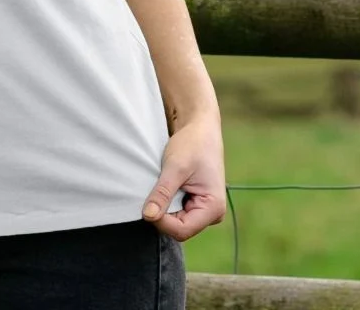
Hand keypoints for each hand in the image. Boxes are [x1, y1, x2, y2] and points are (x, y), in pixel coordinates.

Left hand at [142, 114, 226, 240]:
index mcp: (213, 208)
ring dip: (163, 207)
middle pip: (178, 228)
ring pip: (175, 220)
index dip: (161, 221)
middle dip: (162, 214)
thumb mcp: (175, 167)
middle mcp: (211, 214)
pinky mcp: (194, 202)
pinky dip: (166, 202)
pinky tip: (163, 187)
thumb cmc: (192, 144)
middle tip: (152, 191)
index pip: (182, 230)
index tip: (146, 205)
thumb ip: (163, 193)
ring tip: (160, 185)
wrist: (200, 129)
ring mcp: (202, 209)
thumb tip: (148, 216)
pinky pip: (176, 211)